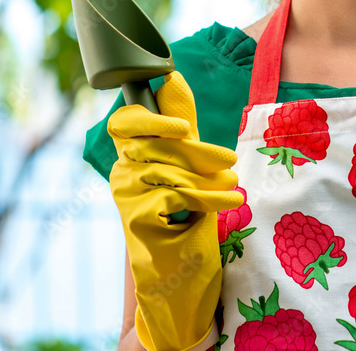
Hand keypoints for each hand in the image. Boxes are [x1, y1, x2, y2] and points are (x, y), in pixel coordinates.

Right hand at [108, 71, 243, 350]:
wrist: (179, 280)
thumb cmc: (186, 220)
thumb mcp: (189, 167)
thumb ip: (181, 126)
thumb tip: (171, 76)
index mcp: (133, 156)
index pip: (125, 122)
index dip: (148, 114)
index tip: (181, 122)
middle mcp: (122, 173)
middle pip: (157, 144)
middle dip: (198, 151)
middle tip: (229, 160)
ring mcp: (126, 196)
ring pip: (170, 168)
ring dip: (208, 178)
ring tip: (233, 185)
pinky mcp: (137, 218)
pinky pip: (177, 194)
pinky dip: (209, 198)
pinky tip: (229, 201)